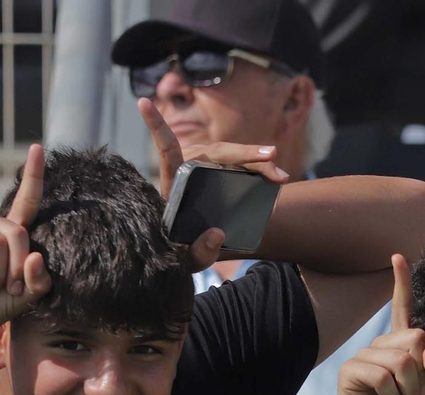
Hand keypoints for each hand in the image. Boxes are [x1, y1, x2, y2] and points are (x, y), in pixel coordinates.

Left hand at [138, 98, 290, 270]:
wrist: (193, 245)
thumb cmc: (183, 250)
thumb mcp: (186, 261)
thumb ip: (196, 255)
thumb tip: (217, 234)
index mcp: (173, 184)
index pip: (167, 151)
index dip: (157, 127)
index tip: (144, 103)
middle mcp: (190, 168)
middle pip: (217, 152)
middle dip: (245, 153)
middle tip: (272, 156)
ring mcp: (207, 167)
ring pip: (234, 157)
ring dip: (258, 161)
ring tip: (280, 176)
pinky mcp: (222, 171)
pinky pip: (243, 166)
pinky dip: (260, 169)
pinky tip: (277, 178)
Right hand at [330, 255, 424, 394]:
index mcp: (401, 345)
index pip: (404, 309)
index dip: (402, 283)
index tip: (399, 258)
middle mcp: (382, 344)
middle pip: (415, 339)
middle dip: (422, 374)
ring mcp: (364, 355)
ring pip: (401, 360)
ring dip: (409, 391)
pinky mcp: (351, 369)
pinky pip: (382, 375)